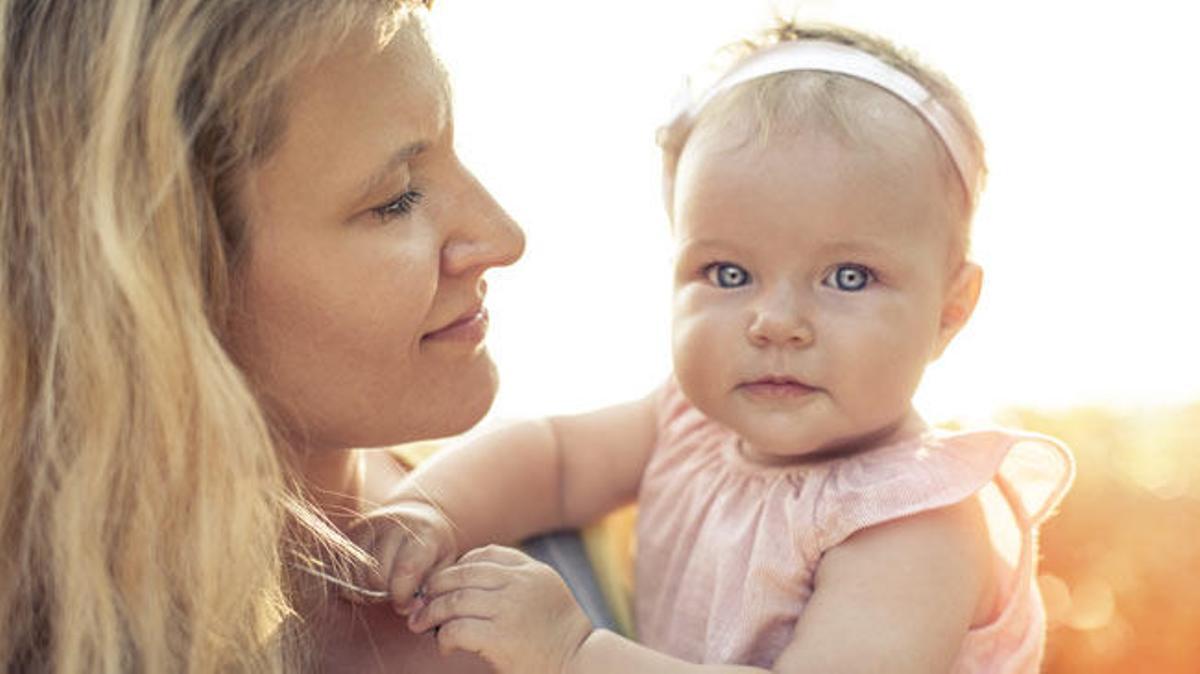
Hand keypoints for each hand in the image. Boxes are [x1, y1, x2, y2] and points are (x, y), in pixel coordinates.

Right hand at [343, 499, 458, 614]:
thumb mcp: (443, 565)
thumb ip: (430, 588)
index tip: (406, 604)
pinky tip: (369, 582)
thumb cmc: (432, 548)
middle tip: (395, 595)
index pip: (406, 570)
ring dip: (367, 592)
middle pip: (377, 577)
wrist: (415, 517)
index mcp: (423, 533)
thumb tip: (409, 609)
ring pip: (357, 576)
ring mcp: (369, 526)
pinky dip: (354, 584)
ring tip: (384, 587)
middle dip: (385, 595)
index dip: (403, 596)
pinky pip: (343, 571)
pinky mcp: (350, 532)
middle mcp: (393, 526)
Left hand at [407, 545, 593, 673]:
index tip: (446, 583)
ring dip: (430, 613)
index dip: (459, 567)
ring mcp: (509, 608)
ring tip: (422, 624)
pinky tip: (444, 646)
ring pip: (453, 601)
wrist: (578, 663)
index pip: (485, 555)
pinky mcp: (500, 637)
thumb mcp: (546, 592)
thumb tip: (468, 581)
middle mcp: (520, 583)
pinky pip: (457, 629)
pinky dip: (443, 637)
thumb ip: (518, 580)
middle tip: (421, 603)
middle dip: (435, 588)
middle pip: (462, 574)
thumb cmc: (559, 635)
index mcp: (531, 570)